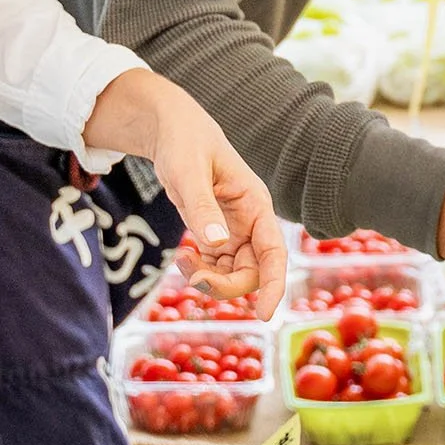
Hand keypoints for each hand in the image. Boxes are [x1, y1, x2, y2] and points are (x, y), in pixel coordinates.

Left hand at [86, 68, 288, 319]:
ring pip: (234, 273)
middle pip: (253, 271)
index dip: (274, 285)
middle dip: (226, 285)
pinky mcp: (216, 232)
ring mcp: (235, 229)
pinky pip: (216, 266)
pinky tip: (182, 256)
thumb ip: (202, 209)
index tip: (263, 315)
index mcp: (256, 204)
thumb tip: (215, 245)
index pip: (275, 253)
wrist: (169, 129)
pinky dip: (200, 269)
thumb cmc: (184, 142)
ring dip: (210, 278)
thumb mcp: (188, 173)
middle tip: (193, 278)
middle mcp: (251, 221)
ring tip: (182, 260)